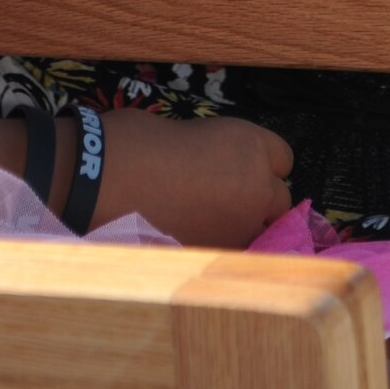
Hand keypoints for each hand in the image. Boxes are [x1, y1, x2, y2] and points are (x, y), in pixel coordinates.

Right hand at [97, 109, 293, 246]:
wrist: (107, 177)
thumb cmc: (139, 141)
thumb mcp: (191, 133)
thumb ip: (219, 153)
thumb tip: (223, 171)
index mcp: (250, 144)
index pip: (283, 157)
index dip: (259, 160)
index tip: (240, 163)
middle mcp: (256, 186)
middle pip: (279, 197)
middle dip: (257, 196)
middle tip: (224, 192)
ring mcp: (241, 226)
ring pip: (263, 230)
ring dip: (245, 223)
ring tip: (209, 216)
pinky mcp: (219, 255)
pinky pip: (236, 250)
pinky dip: (223, 244)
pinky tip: (196, 232)